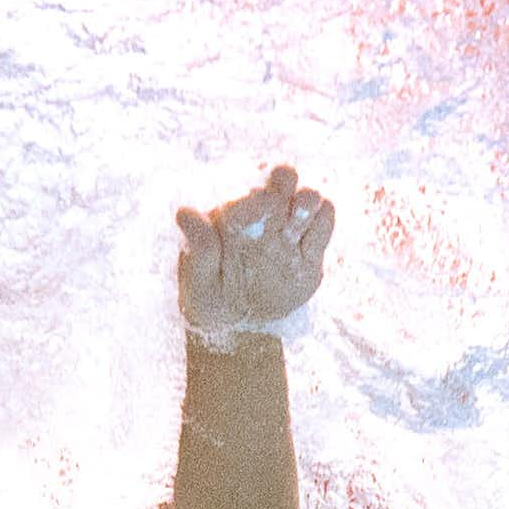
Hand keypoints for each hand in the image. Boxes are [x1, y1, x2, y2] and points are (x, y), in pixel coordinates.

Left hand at [175, 163, 333, 343]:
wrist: (240, 331)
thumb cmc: (210, 304)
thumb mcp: (200, 284)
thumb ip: (200, 250)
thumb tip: (183, 213)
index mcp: (233, 214)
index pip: (248, 192)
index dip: (254, 198)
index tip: (255, 214)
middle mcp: (264, 214)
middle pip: (284, 177)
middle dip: (285, 181)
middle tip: (281, 205)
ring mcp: (290, 230)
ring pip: (309, 197)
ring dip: (306, 204)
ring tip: (292, 232)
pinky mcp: (311, 250)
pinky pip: (325, 223)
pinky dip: (322, 227)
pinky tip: (307, 250)